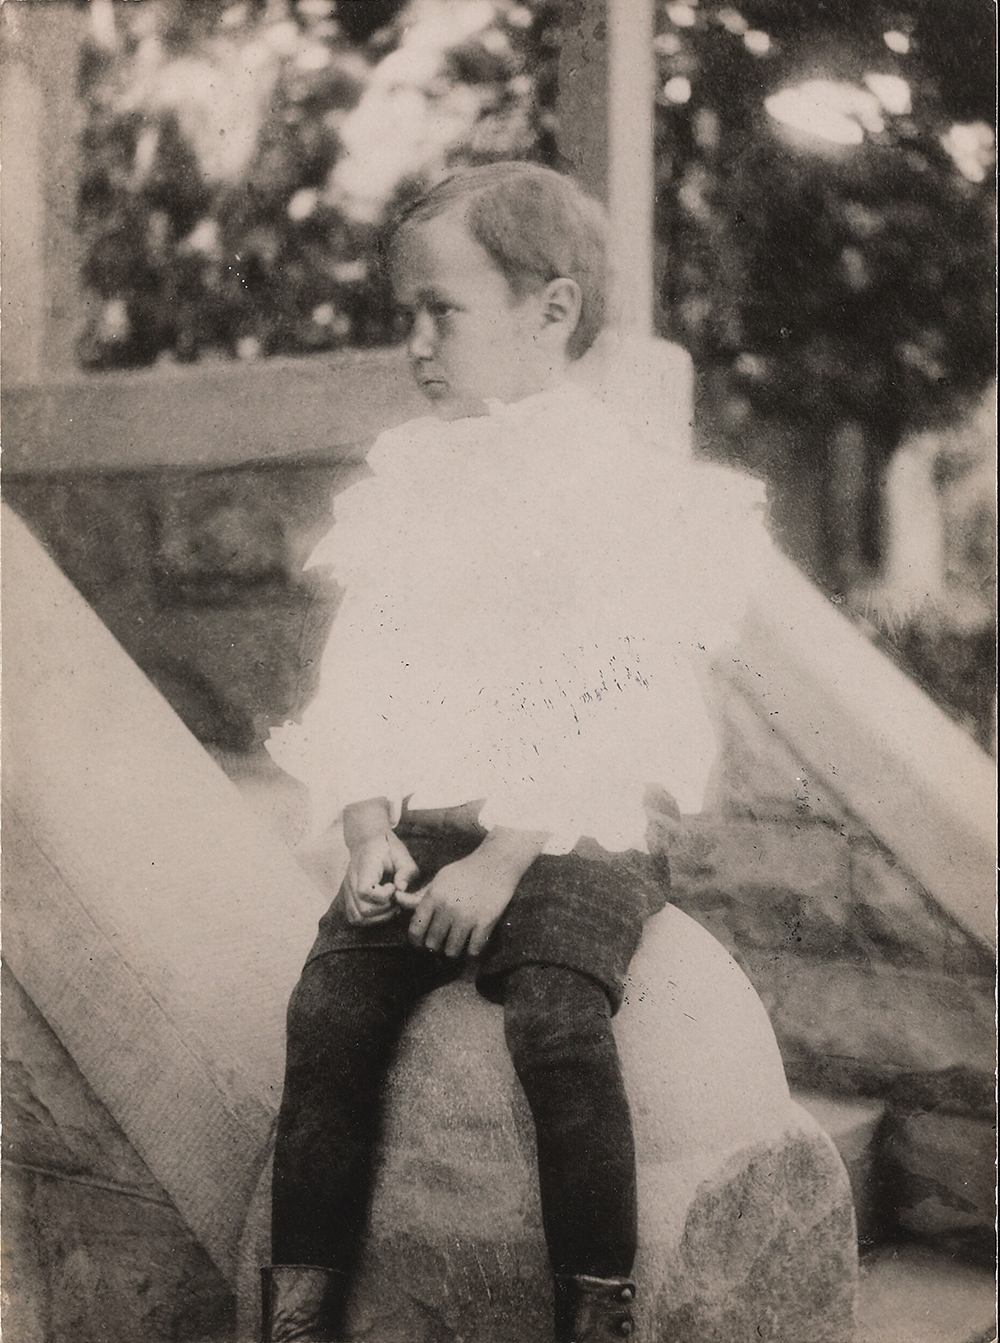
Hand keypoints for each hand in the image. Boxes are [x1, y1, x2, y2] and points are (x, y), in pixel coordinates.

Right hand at [342, 830, 418, 925]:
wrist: (368, 842)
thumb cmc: (386, 848)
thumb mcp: (402, 854)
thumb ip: (406, 871)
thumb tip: (401, 889)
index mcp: (363, 868)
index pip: (365, 891)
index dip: (383, 895)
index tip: (393, 886)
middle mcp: (351, 881)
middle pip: (362, 910)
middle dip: (384, 909)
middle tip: (395, 898)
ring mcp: (347, 891)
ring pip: (357, 918)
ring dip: (378, 917)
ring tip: (390, 904)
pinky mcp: (348, 899)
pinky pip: (355, 918)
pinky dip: (370, 919)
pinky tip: (382, 908)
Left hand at [397, 846, 519, 957]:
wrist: (496, 863)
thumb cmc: (464, 872)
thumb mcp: (439, 879)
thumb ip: (419, 895)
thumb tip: (397, 900)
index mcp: (434, 896)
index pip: (415, 930)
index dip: (415, 942)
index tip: (420, 944)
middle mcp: (448, 908)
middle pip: (432, 944)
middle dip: (435, 947)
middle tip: (440, 944)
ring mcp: (467, 916)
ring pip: (452, 951)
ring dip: (452, 951)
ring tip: (455, 945)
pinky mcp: (486, 922)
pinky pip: (473, 951)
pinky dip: (471, 952)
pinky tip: (471, 944)